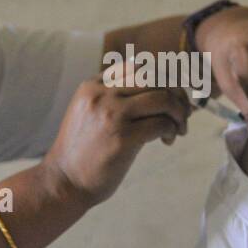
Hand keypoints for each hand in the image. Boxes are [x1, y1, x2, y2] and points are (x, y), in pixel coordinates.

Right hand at [43, 78, 191, 207]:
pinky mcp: (122, 138)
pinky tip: (168, 141)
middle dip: (177, 94)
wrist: (64, 182)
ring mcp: (111, 115)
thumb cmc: (84, 151)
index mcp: (93, 85)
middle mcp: (102, 94)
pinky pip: (162, 123)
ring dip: (179, 113)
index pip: (139, 65)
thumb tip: (162, 89)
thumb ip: (117, 97)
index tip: (172, 97)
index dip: (163, 78)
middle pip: (155, 77)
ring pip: (163, 98)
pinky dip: (172, 130)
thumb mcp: (92, 112)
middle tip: (183, 114)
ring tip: (179, 129)